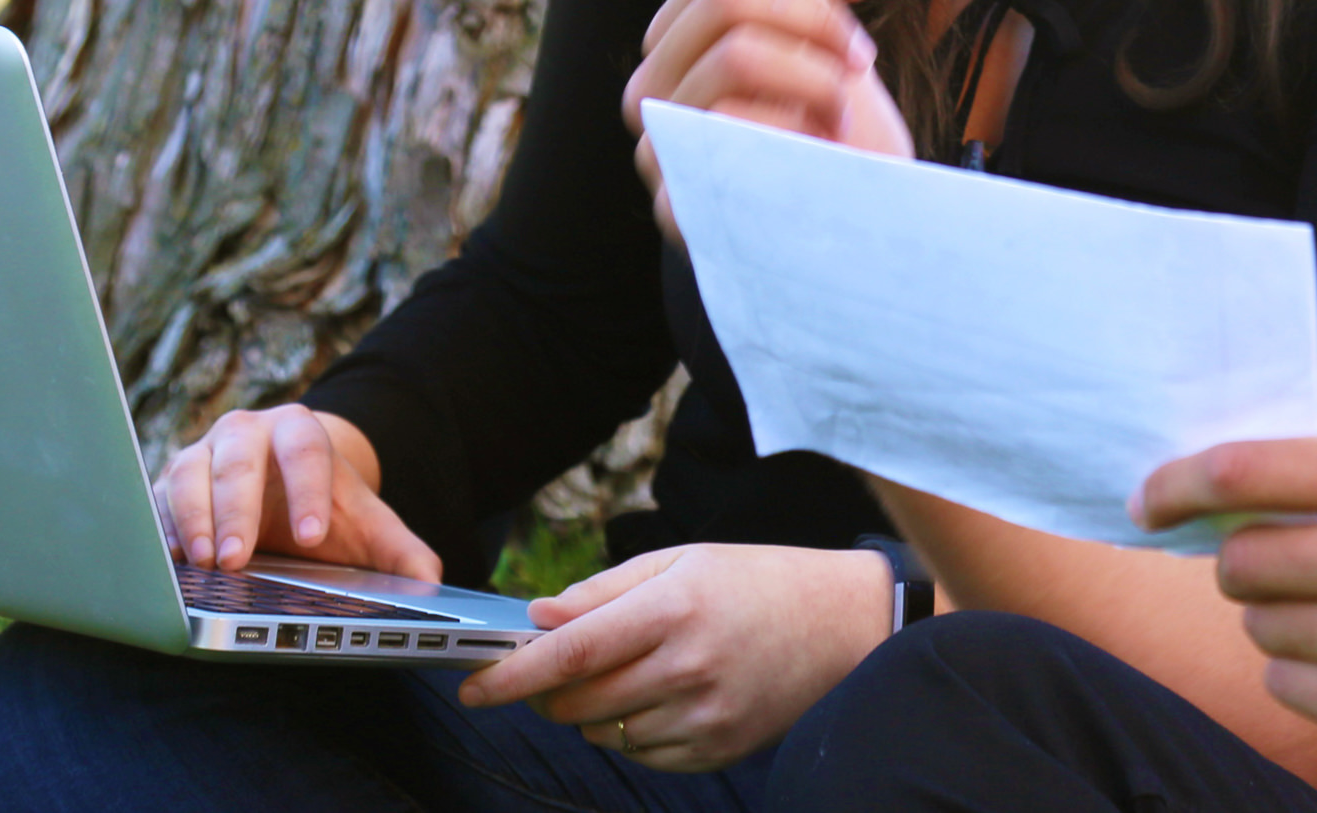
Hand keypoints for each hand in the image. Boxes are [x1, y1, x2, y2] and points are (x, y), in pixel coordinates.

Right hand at [154, 404, 441, 581]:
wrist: (280, 485)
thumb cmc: (323, 507)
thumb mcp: (363, 524)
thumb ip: (401, 551)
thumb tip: (432, 583)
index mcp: (299, 431)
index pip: (305, 451)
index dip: (308, 490)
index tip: (313, 535)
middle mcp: (245, 433)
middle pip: (239, 459)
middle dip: (238, 509)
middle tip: (239, 559)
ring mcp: (201, 455)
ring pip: (189, 474)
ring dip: (195, 519)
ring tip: (207, 563)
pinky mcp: (166, 484)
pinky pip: (155, 501)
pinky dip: (162, 530)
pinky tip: (171, 563)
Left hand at [456, 542, 899, 768]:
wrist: (844, 624)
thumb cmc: (758, 581)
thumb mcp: (682, 560)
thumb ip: (604, 590)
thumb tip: (538, 617)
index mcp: (673, 608)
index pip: (570, 652)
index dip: (512, 674)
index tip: (472, 686)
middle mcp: (686, 667)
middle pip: (576, 701)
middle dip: (545, 692)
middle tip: (551, 668)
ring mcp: (704, 716)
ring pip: (603, 733)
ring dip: (590, 710)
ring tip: (628, 672)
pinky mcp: (718, 750)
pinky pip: (642, 755)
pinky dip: (630, 732)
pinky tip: (659, 697)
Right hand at [625, 0, 912, 240]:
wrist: (849, 244)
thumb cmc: (835, 141)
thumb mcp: (823, 46)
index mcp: (679, 34)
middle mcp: (652, 84)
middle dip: (818, 15)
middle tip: (863, 60)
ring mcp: (658, 144)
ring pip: (736, 49)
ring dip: (817, 75)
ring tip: (844, 112)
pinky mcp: (677, 199)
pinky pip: (737, 125)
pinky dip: (803, 129)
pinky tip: (823, 158)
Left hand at [1136, 432, 1316, 802]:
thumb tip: (1206, 502)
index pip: (1250, 470)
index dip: (1179, 485)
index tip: (1148, 502)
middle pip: (1241, 559)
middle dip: (1251, 566)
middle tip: (1300, 573)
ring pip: (1261, 627)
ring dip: (1287, 625)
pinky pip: (1287, 687)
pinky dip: (1310, 679)